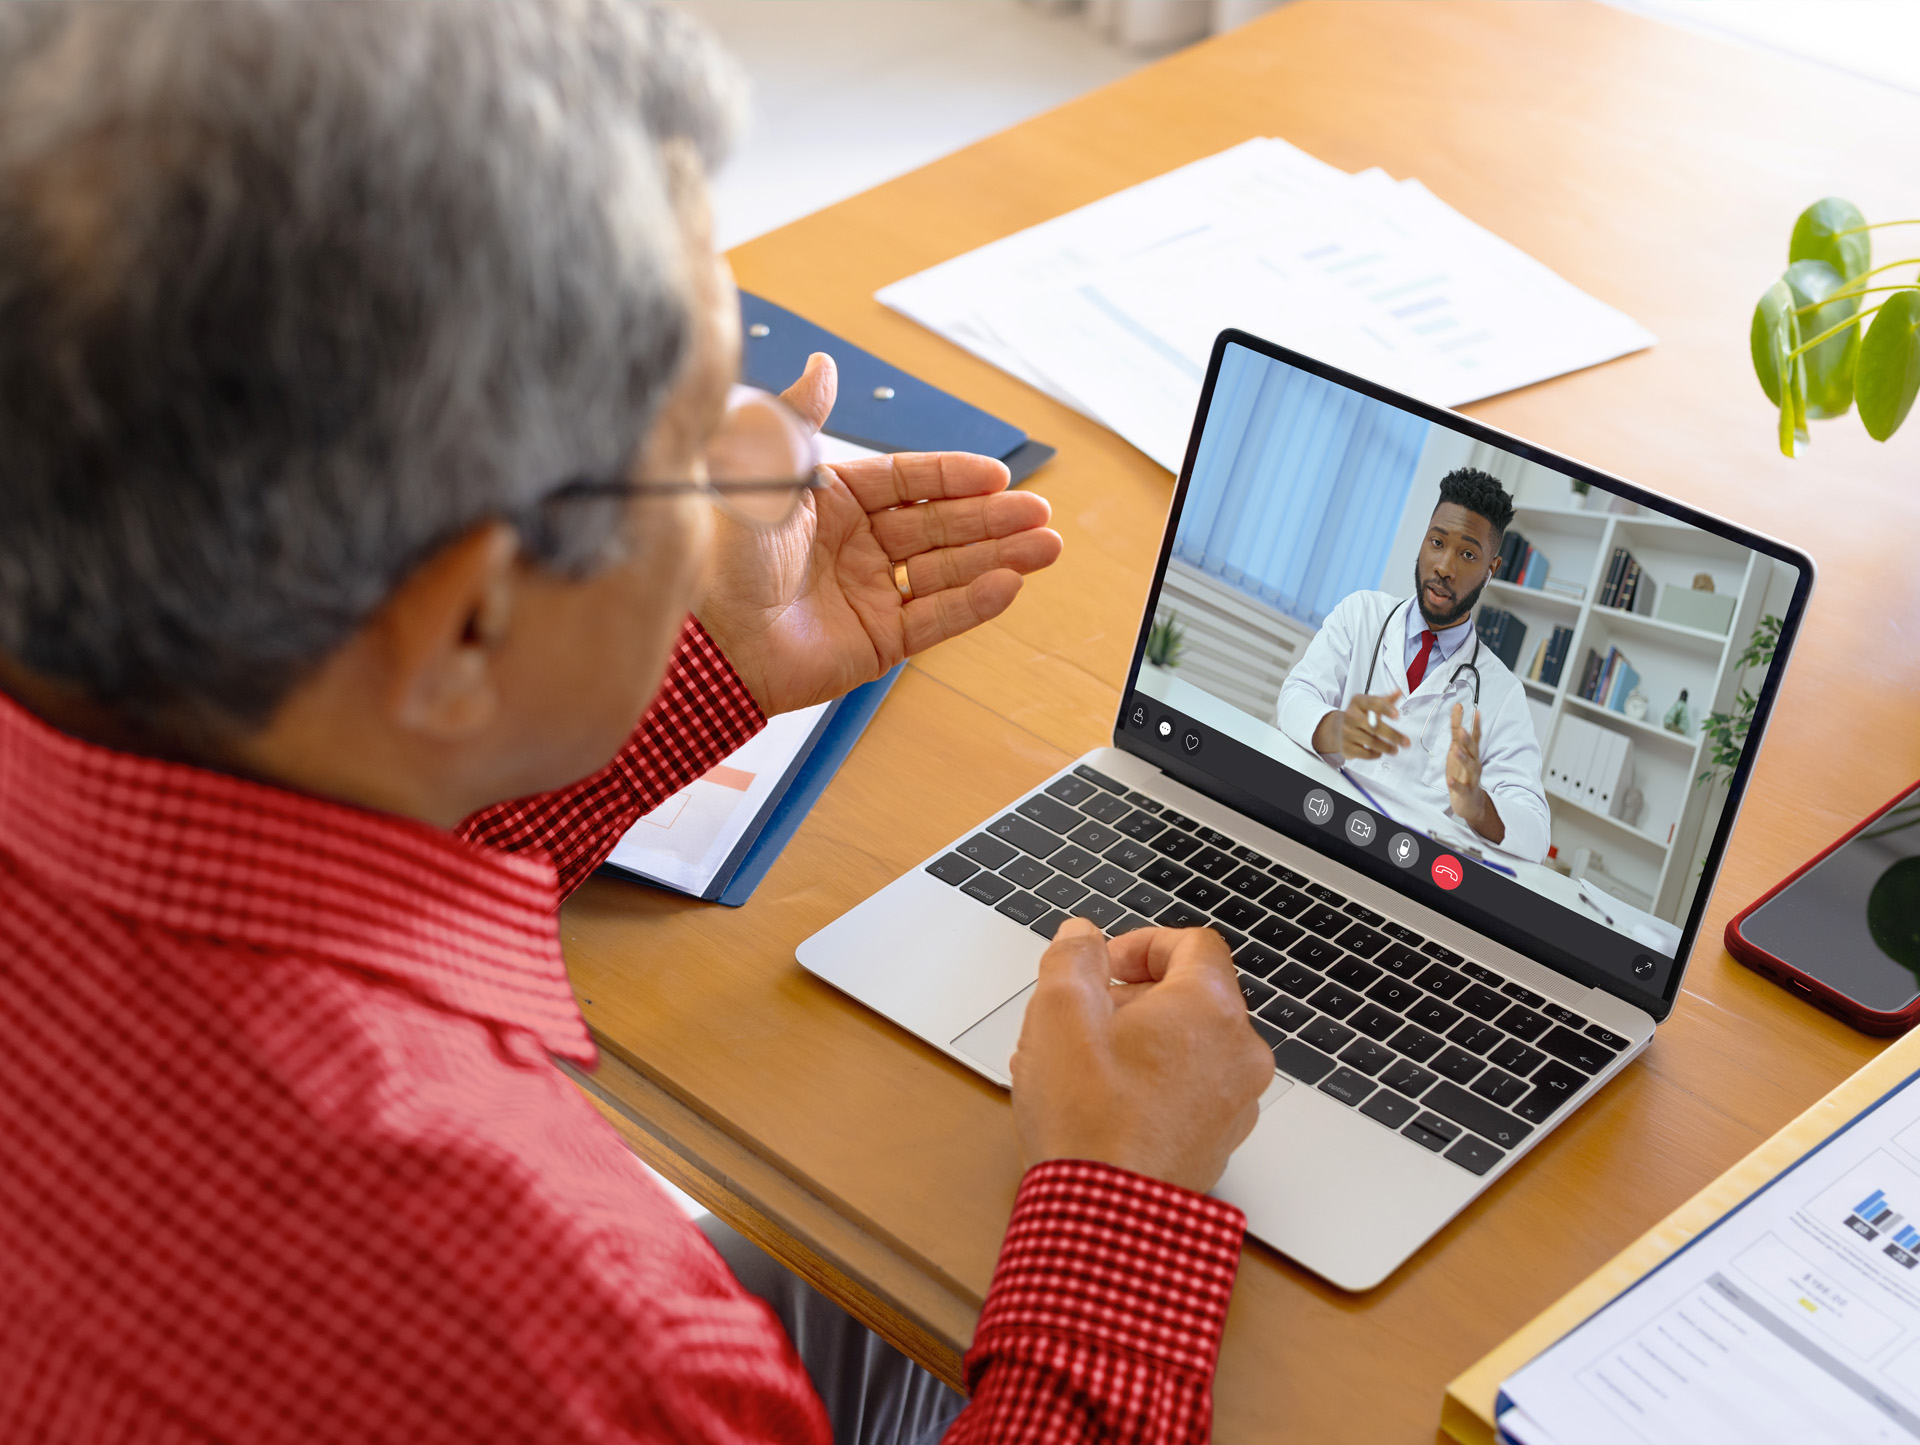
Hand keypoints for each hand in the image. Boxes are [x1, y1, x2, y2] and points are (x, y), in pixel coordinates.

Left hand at [696, 354, 1063, 713]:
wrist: (708, 641)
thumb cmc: (721, 556)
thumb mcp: (761, 472)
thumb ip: (799, 418)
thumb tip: (822, 364)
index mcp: (832, 501)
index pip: (908, 481)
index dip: (953, 476)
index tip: (997, 474)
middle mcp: (855, 546)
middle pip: (939, 525)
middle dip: (992, 518)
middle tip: (1038, 512)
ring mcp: (869, 594)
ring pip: (947, 570)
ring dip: (999, 557)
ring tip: (1045, 546)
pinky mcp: (876, 642)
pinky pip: (935, 618)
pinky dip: (973, 603)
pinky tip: (1009, 583)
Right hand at [1010, 919, 1271, 1194]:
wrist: (1105, 1220)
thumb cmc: (1087, 1121)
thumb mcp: (1058, 1011)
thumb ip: (1072, 956)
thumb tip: (1083, 937)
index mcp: (1211, 1009)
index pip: (1193, 943)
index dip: (1141, 944)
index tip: (1104, 965)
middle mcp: (1239, 1053)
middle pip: (1191, 996)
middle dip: (1132, 998)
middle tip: (1084, 1017)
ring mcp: (1236, 1103)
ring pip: (1189, 1046)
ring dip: (1139, 1042)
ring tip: (1082, 1065)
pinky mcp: (1219, 1142)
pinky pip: (1190, 1091)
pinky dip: (1153, 1084)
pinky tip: (1101, 1104)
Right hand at [1311, 689, 1408, 760]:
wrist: (1337, 728)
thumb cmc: (1358, 715)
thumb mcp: (1369, 704)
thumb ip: (1385, 700)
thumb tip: (1398, 692)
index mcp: (1358, 702)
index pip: (1373, 703)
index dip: (1386, 709)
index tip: (1397, 715)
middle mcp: (1350, 716)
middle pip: (1374, 726)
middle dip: (1393, 735)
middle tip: (1405, 742)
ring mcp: (1346, 732)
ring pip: (1371, 742)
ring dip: (1387, 747)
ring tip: (1395, 749)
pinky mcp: (1346, 747)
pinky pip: (1364, 753)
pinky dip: (1375, 754)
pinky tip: (1380, 752)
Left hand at [1446, 703, 1504, 843]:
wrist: (1470, 801)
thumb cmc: (1463, 773)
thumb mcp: (1458, 749)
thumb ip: (1457, 731)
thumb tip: (1458, 708)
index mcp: (1472, 754)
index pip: (1475, 737)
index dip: (1475, 724)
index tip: (1475, 711)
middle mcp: (1474, 764)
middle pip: (1473, 750)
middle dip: (1468, 740)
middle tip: (1462, 730)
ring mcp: (1471, 778)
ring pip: (1469, 767)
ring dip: (1463, 758)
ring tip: (1455, 750)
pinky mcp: (1466, 791)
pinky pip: (1461, 788)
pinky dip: (1455, 784)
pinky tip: (1449, 780)